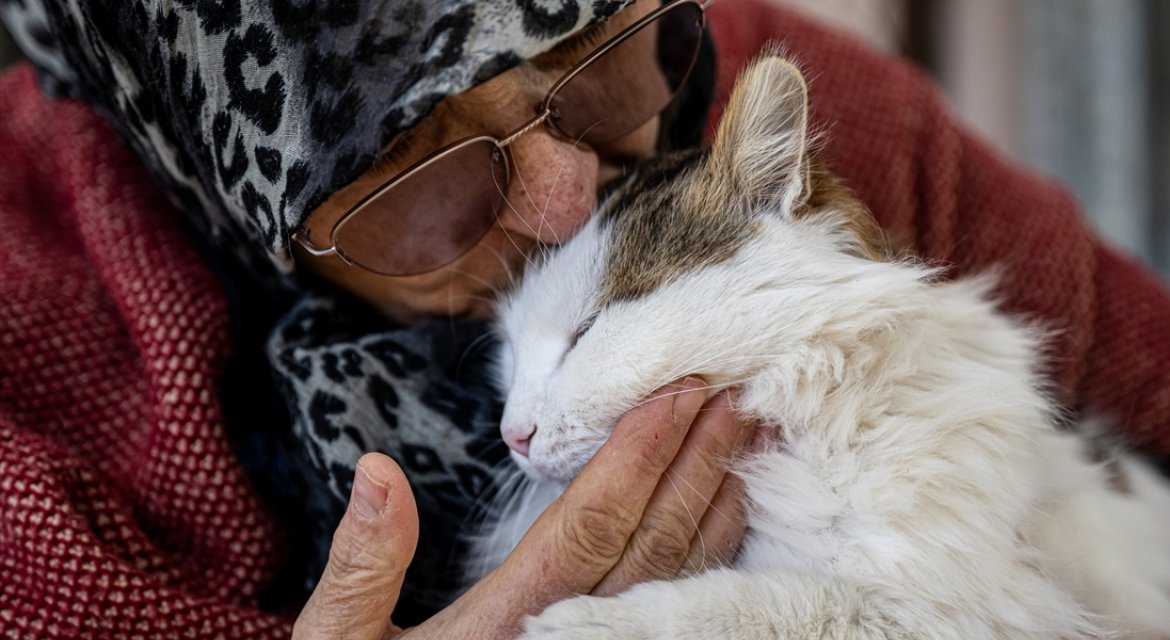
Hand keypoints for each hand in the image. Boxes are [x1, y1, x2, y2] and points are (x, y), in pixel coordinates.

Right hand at [292, 379, 755, 639]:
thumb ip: (362, 564)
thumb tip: (377, 470)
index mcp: (506, 623)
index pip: (589, 525)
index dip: (636, 457)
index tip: (673, 392)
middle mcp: (567, 636)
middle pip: (649, 541)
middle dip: (693, 460)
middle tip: (731, 387)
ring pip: (676, 573)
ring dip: (715, 496)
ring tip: (744, 429)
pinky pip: (677, 603)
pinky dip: (711, 548)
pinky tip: (727, 503)